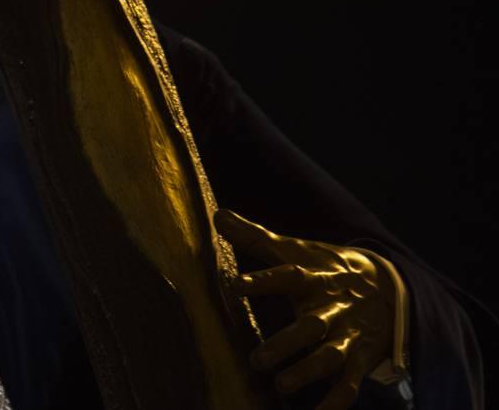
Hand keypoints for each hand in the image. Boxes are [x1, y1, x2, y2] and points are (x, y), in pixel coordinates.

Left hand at [214, 208, 394, 409]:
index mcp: (313, 279)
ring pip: (330, 358)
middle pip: (311, 326)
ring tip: (280, 385)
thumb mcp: (294, 251)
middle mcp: (332, 309)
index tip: (235, 285)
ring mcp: (349, 336)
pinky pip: (350, 385)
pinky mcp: (360, 359)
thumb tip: (217, 216)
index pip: (287, 276)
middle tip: (256, 360)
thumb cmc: (326, 269)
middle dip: (286, 343)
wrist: (389, 287)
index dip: (262, 280)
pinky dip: (335, 402)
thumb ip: (255, 238)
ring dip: (307, 373)